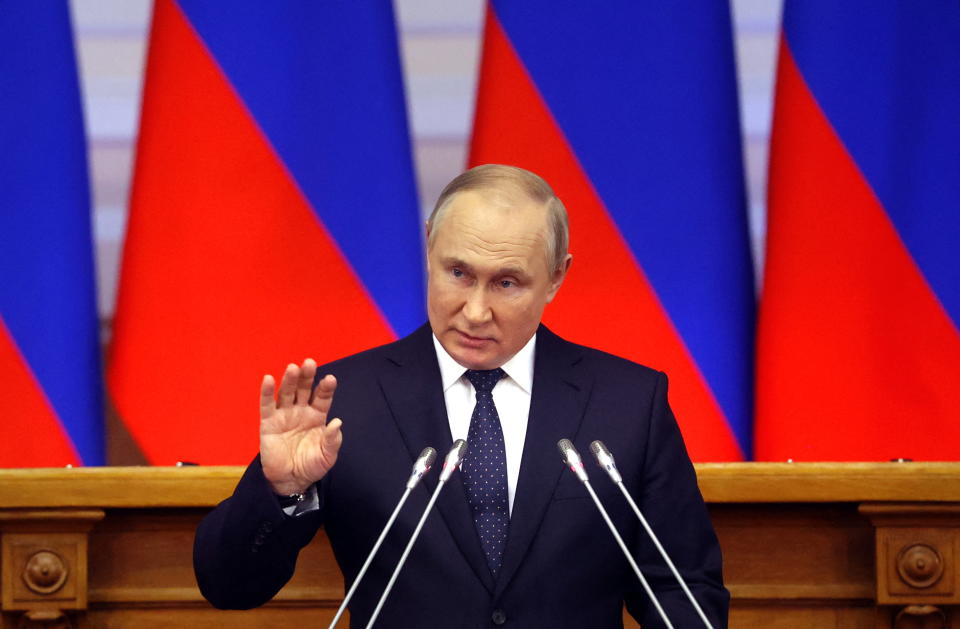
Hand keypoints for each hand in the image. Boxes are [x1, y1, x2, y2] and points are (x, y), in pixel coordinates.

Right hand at [259, 359, 342, 495]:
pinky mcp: (268, 423)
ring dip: (289, 380)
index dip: (326, 388)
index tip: (330, 379)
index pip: (322, 397)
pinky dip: (266, 392)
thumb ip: (332, 440)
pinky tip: (268, 379)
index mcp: (317, 416)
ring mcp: (284, 415)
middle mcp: (301, 411)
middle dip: (307, 376)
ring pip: (286, 393)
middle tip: (310, 363)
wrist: (291, 481)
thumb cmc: (312, 466)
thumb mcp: (327, 456)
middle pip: (304, 389)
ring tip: (293, 368)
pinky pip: (267, 405)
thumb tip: (337, 423)